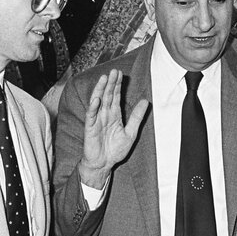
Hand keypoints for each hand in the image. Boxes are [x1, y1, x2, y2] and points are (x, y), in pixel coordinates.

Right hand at [79, 69, 149, 188]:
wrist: (104, 164)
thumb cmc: (115, 150)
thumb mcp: (131, 133)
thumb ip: (137, 117)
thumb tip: (146, 101)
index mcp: (114, 115)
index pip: (116, 97)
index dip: (118, 85)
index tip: (121, 74)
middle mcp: (105, 115)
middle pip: (107, 95)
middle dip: (110, 83)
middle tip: (114, 71)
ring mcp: (97, 120)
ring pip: (98, 102)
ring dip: (100, 90)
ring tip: (104, 78)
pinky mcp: (90, 128)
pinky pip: (91, 116)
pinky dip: (93, 107)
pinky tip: (96, 99)